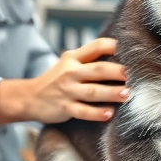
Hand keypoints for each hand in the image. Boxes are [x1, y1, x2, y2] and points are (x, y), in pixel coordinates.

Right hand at [0, 38, 128, 125]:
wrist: (29, 97)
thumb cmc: (56, 80)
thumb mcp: (68, 63)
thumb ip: (89, 58)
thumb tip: (120, 54)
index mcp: (73, 58)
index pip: (96, 46)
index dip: (114, 46)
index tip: (130, 51)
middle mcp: (70, 72)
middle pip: (98, 70)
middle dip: (116, 72)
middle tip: (132, 75)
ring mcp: (67, 91)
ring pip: (93, 92)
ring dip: (111, 93)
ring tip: (127, 94)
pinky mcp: (65, 108)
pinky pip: (83, 111)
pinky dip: (97, 113)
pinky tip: (109, 114)